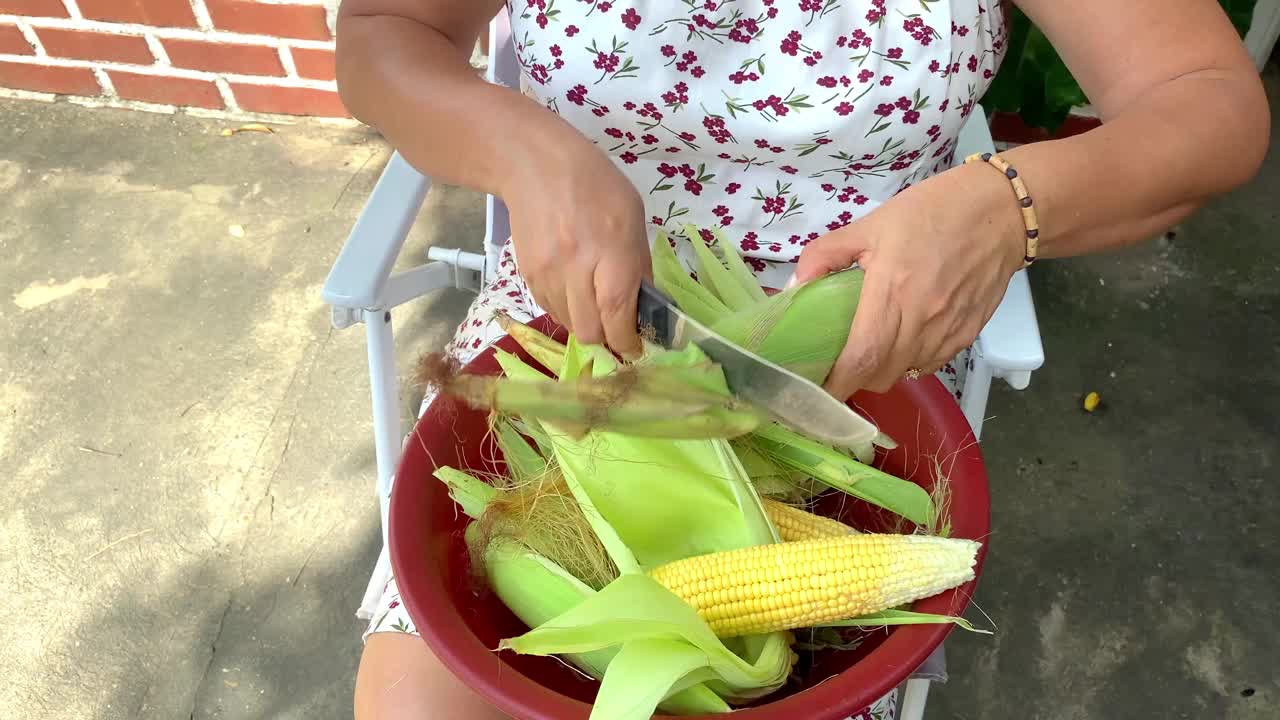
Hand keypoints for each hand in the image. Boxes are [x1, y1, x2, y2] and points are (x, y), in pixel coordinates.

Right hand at [502, 134, 649, 357]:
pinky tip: (574, 292)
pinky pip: (549, 308)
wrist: (534, 165)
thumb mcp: (632, 217)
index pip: (617, 314)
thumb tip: (645, 301)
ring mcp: (547, 274)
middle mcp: (577, 268)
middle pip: (590, 331)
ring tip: (595, 307)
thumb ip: (640, 263)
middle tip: (618, 331)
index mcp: (611, 252)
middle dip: (608, 339)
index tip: (636, 347)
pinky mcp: (527, 275)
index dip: (627, 340)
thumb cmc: (595, 185)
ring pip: (568, 324)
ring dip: (586, 325)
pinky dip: (566, 310)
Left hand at [792, 163, 1026, 396]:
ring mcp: (948, 332)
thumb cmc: (931, 213)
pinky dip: (910, 362)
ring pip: (906, 374)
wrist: (1000, 212)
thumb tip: (795, 287)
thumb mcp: (870, 225)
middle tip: (838, 364)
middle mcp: (922, 321)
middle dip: (854, 379)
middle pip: (881, 375)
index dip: (837, 382)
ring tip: (869, 350)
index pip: (861, 358)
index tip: (815, 389)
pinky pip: (931, 364)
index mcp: (892, 292)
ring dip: (882, 371)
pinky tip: (903, 339)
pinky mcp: (967, 336)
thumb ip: (825, 255)